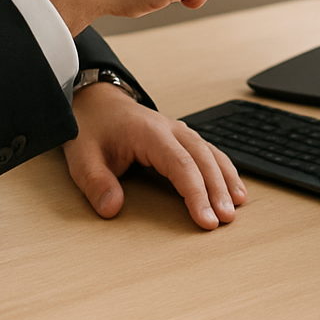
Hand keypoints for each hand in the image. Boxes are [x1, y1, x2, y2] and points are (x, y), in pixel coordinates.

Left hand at [62, 82, 247, 229]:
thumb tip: (112, 209)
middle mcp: (170, 129)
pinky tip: (232, 184)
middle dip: (218, 189)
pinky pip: (207, 151)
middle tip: (226, 218)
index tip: (206, 219)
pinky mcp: (179, 137)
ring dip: (226, 178)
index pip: (181, 165)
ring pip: (210, 153)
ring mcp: (177, 130)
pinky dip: (222, 168)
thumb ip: (96, 183)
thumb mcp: (82, 157)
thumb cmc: (91, 127)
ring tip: (237, 204)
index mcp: (150, 133)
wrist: (95, 100)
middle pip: (203, 159)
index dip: (196, 193)